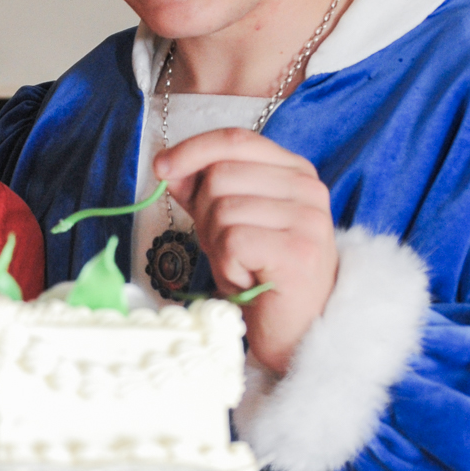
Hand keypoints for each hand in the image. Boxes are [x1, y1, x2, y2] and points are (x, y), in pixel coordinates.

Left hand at [154, 129, 337, 376]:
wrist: (297, 330)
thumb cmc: (262, 274)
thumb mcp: (228, 223)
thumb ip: (202, 191)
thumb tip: (168, 166)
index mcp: (294, 171)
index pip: (235, 140)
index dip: (192, 150)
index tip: (161, 168)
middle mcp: (308, 188)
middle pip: (221, 175)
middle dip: (205, 214)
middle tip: (228, 248)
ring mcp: (307, 218)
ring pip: (223, 208)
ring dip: (218, 246)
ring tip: (243, 266)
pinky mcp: (298, 250)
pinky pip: (232, 241)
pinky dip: (228, 266)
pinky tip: (249, 281)